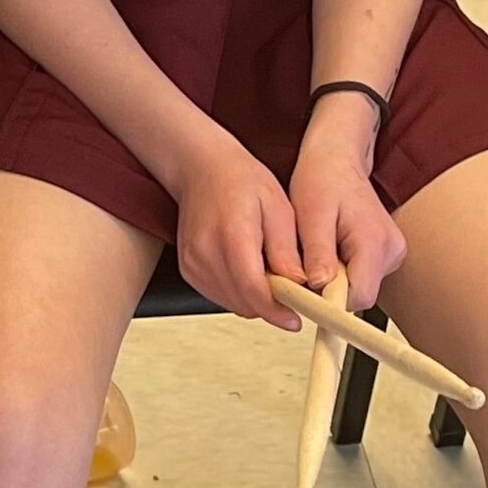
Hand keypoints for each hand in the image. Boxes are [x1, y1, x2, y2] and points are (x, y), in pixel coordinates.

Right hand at [173, 132, 306, 331]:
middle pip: (243, 302)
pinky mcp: (188, 270)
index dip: (277, 311)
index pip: (254, 290)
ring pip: (232, 303)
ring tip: (269, 272)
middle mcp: (205, 254)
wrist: (202, 168)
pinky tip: (249, 269)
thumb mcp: (278, 208)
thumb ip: (287, 251)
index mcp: (231, 236)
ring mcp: (192, 264)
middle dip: (271, 304)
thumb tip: (299, 285)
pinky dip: (239, 292)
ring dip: (255, 299)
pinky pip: (220, 295)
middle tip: (291, 289)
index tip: (296, 318)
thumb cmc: (241, 180)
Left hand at [287, 102, 407, 311]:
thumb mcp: (311, 214)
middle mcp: (391, 251)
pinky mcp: (383, 256)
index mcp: (374, 242)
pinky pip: (358, 277)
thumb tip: (320, 288)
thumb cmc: (323, 179)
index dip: (331, 307)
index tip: (309, 306)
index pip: (359, 297)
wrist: (338, 159)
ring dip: (333, 279)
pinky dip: (339, 271)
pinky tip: (329, 247)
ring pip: (356, 288)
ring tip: (319, 247)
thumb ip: (318, 252)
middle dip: (328, 289)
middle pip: (358, 296)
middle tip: (306, 261)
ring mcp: (391, 254)